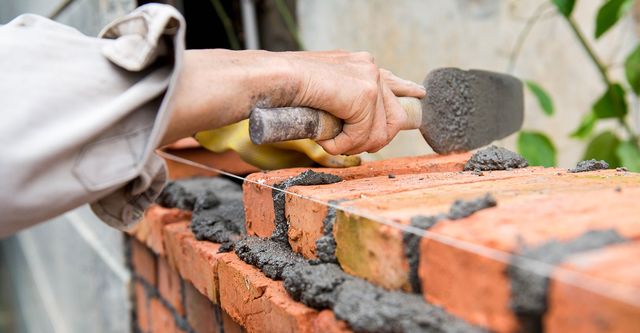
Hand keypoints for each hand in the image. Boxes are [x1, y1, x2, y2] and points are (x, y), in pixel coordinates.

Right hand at [285, 51, 425, 154]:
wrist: (274, 78)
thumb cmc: (286, 88)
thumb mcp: (320, 92)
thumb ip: (341, 100)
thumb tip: (351, 122)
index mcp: (360, 65)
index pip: (393, 81)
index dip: (406, 90)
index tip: (419, 93)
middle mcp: (369, 68)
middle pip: (394, 116)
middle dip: (374, 139)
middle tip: (347, 144)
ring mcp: (370, 80)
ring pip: (379, 132)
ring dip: (352, 144)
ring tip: (329, 140)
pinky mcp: (364, 94)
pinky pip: (363, 135)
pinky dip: (342, 144)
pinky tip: (326, 138)